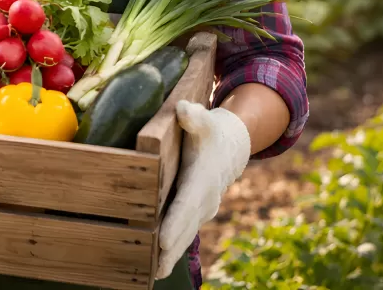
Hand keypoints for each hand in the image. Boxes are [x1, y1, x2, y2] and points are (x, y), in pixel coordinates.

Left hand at [156, 100, 249, 278]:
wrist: (231, 148)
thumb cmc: (210, 132)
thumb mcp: (204, 121)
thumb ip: (194, 117)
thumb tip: (184, 110)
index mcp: (201, 179)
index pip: (186, 203)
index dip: (174, 222)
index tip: (161, 239)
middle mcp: (203, 200)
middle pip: (184, 228)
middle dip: (170, 249)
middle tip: (153, 269)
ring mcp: (200, 211)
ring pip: (184, 236)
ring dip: (169, 256)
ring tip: (151, 275)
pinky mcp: (194, 215)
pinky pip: (182, 234)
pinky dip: (171, 251)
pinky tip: (155, 267)